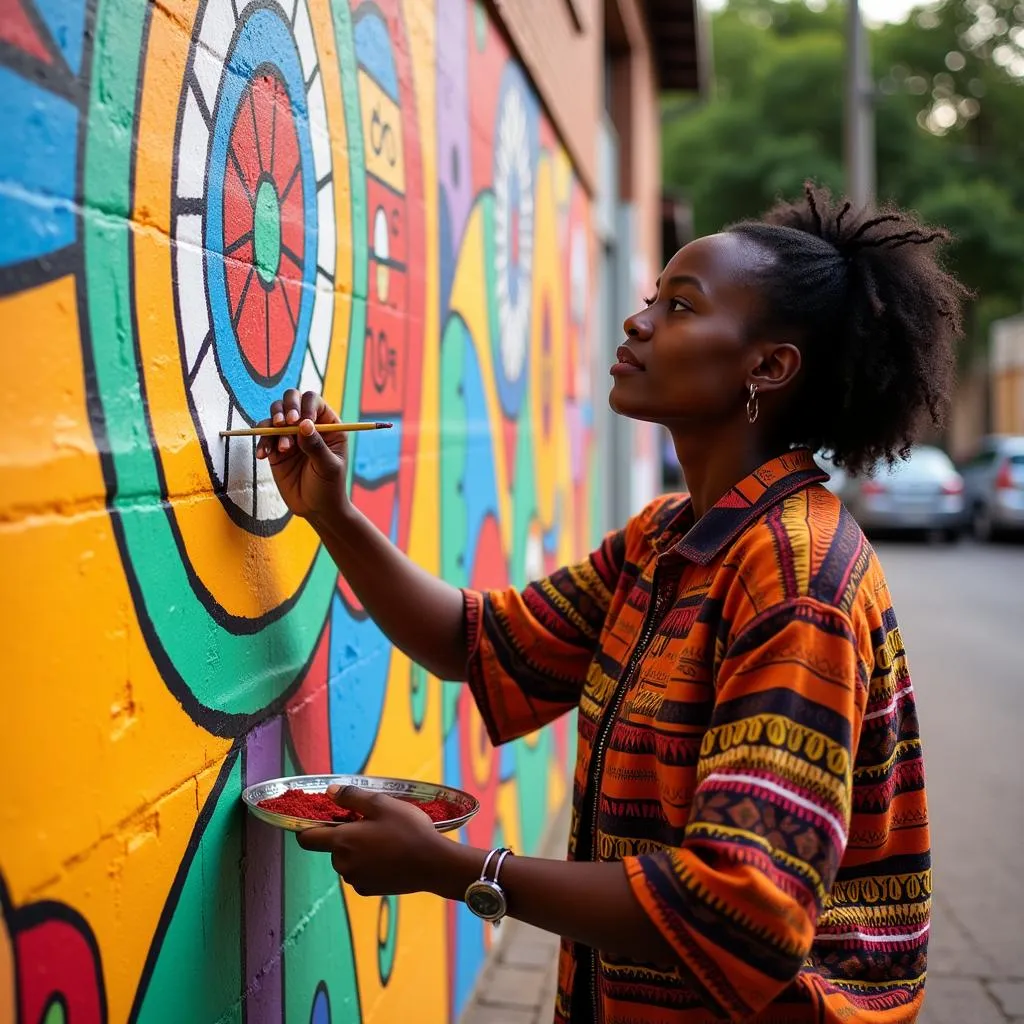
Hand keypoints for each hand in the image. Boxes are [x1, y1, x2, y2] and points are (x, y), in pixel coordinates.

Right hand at [255, 390, 348, 520]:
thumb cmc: (329, 487)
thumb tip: (303, 423)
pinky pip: (264, 436)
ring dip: (274, 427)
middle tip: (284, 424)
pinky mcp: (275, 448)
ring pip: (275, 415)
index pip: (313, 401)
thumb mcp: (328, 467)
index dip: (304, 406)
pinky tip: (264, 455)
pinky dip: (261, 441)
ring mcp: (290, 435)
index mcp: (328, 425)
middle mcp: (307, 425)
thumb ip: (316, 446)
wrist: (315, 509)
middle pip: (291, 400)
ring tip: (283, 450)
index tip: (300, 421)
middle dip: (285, 408)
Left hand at [295, 785, 454, 896]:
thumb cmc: (408, 830)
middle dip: (346, 836)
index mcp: (342, 841)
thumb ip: (352, 797)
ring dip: (358, 850)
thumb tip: (329, 791)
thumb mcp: (382, 804)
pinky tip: (390, 856)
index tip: (319, 819)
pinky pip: (360, 873)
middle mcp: (343, 864)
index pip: (307, 838)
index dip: (307, 827)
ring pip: (347, 860)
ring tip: (385, 840)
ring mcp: (355, 880)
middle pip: (332, 848)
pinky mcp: (368, 890)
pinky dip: (368, 864)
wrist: (433, 864)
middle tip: (371, 824)